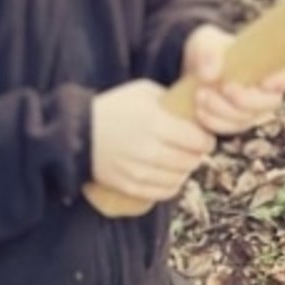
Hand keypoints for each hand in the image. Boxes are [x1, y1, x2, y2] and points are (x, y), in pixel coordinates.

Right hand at [90, 80, 214, 201]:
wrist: (78, 132)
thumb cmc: (114, 107)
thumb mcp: (144, 92)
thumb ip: (172, 100)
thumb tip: (198, 107)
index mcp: (156, 124)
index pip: (199, 141)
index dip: (207, 140)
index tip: (204, 137)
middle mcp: (150, 150)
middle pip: (191, 161)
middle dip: (197, 155)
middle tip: (192, 148)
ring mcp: (140, 171)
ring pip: (180, 178)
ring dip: (184, 170)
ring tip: (179, 160)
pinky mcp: (131, 186)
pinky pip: (164, 192)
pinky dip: (171, 185)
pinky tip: (168, 174)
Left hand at [183, 26, 284, 135]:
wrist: (193, 72)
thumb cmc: (208, 50)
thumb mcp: (204, 42)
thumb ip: (207, 52)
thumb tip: (210, 75)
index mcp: (272, 63)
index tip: (265, 81)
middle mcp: (270, 89)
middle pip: (272, 102)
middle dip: (246, 99)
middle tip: (223, 87)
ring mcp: (255, 109)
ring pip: (249, 118)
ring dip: (224, 109)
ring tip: (201, 95)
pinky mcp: (238, 123)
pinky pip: (231, 128)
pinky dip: (214, 121)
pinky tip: (199, 109)